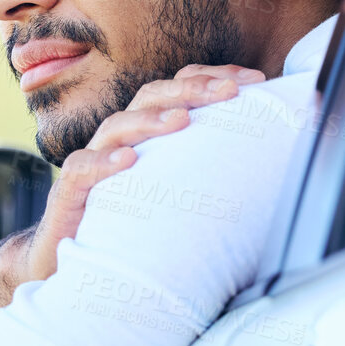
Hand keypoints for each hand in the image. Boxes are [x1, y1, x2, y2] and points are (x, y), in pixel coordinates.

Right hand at [8, 64, 266, 282]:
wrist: (72, 267)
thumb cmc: (131, 230)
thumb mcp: (177, 199)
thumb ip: (211, 178)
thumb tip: (275, 171)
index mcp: (148, 136)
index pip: (178, 92)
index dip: (213, 79)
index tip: (256, 81)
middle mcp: (120, 141)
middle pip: (151, 97)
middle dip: (191, 90)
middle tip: (230, 91)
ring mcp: (91, 163)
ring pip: (117, 126)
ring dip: (151, 119)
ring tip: (181, 120)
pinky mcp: (68, 194)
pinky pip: (81, 168)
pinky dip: (103, 161)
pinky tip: (128, 160)